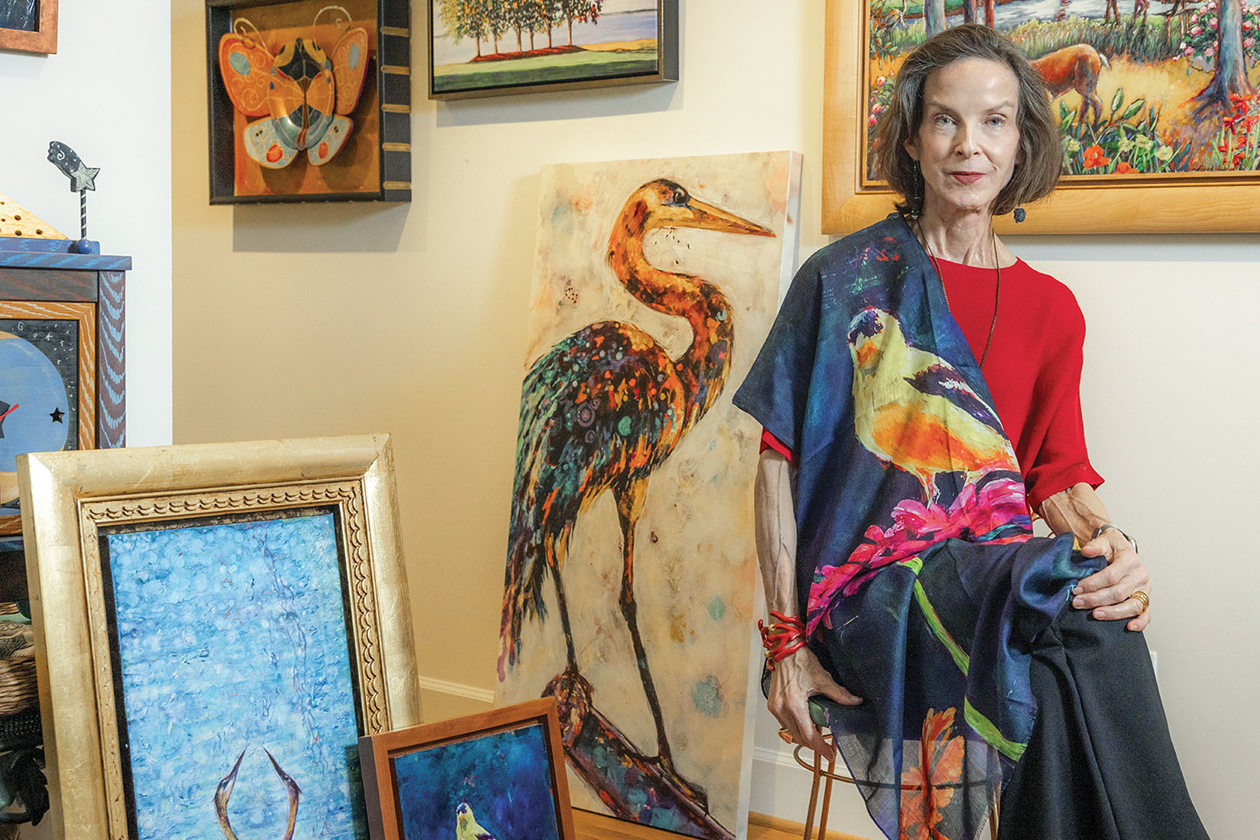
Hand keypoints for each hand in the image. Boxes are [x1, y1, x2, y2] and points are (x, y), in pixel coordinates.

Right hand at [767, 646, 860, 760]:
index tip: (829, 754)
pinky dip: (795, 727)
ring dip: (803, 736)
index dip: (820, 747)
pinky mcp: (773, 704)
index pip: (808, 734)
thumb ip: (839, 693)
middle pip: (798, 737)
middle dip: (813, 744)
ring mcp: (775, 707)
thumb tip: (855, 702)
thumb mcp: (823, 678)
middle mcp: (781, 708)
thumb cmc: (800, 660)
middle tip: (827, 748)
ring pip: (790, 732)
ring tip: (817, 735)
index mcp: (794, 703)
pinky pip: (784, 723)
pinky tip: (805, 723)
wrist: (784, 649)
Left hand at [1074, 529, 1151, 630]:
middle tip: (1078, 603)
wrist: (1120, 549)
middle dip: (1095, 599)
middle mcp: (1140, 575)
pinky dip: (1140, 622)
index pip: (1111, 576)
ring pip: (1132, 605)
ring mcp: (1144, 588)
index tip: (1077, 588)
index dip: (1093, 584)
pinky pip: (1146, 613)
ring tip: (1095, 614)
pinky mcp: (1145, 599)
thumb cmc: (1112, 546)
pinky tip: (1129, 627)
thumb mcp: (1104, 540)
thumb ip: (1096, 545)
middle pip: (1118, 592)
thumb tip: (1087, 551)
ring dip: (1113, 613)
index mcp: (1130, 559)